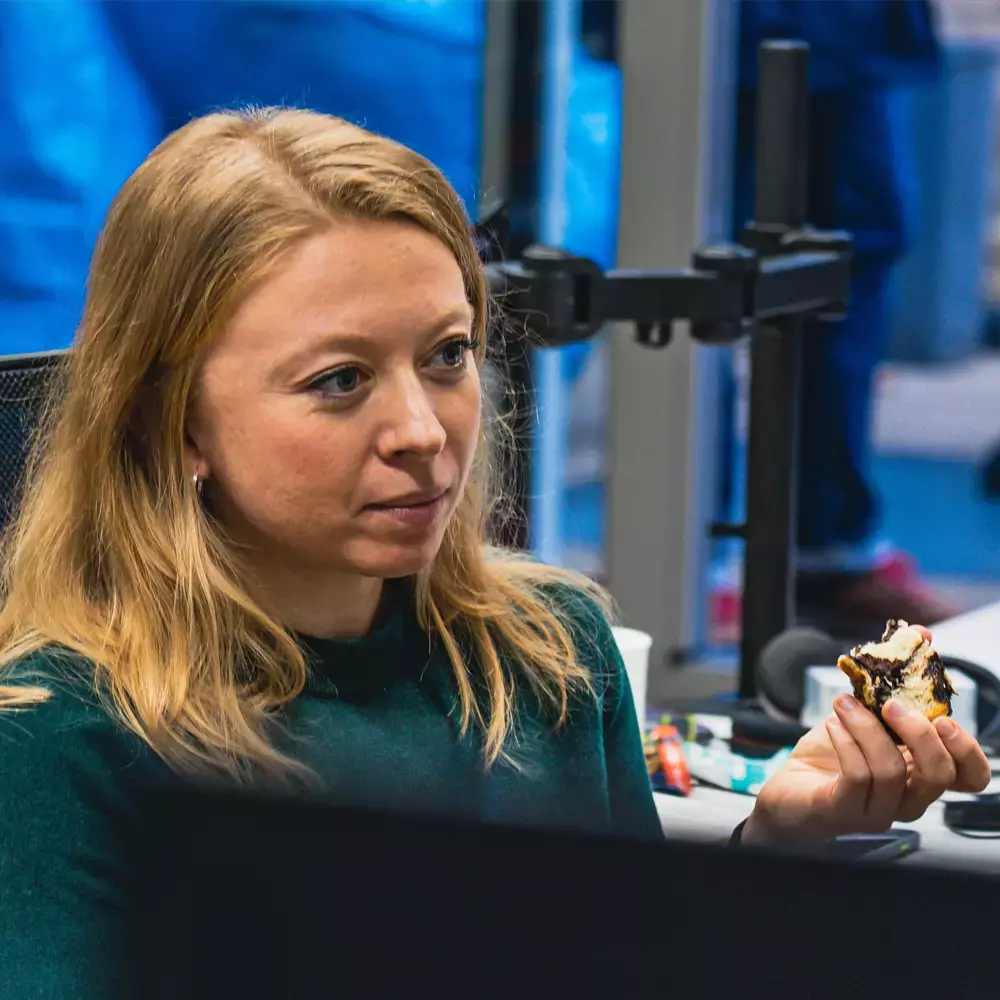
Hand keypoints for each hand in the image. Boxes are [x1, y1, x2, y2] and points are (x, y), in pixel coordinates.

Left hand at [743, 628, 990, 844]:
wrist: (788, 791)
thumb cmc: (830, 754)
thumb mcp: (864, 712)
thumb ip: (892, 680)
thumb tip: (920, 634)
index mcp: (920, 773)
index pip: (969, 777)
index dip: (968, 750)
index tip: (944, 717)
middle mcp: (907, 797)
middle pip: (939, 774)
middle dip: (920, 732)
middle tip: (892, 704)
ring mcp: (878, 809)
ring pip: (892, 771)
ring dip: (867, 727)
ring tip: (844, 703)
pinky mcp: (845, 812)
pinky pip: (857, 777)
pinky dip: (846, 741)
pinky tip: (833, 724)